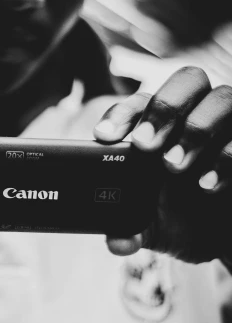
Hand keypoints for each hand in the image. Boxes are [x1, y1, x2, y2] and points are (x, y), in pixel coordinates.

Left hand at [93, 66, 231, 264]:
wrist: (220, 239)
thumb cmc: (181, 220)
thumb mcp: (153, 228)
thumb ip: (132, 230)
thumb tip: (117, 242)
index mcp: (162, 127)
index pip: (142, 102)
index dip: (122, 113)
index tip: (103, 137)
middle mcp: (197, 117)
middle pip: (189, 80)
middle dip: (164, 108)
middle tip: (144, 146)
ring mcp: (229, 129)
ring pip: (223, 98)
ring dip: (197, 129)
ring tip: (173, 166)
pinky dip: (226, 157)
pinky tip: (206, 184)